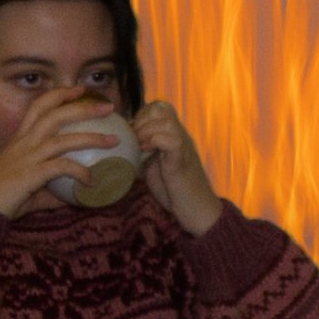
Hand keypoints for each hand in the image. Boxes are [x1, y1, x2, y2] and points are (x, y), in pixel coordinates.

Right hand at [0, 89, 120, 218]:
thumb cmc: (1, 199)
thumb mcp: (29, 189)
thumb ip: (51, 189)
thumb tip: (74, 195)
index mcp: (19, 140)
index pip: (39, 106)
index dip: (59, 94)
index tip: (80, 89)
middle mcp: (23, 144)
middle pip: (55, 115)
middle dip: (83, 107)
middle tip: (108, 106)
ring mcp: (26, 158)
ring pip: (62, 139)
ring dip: (90, 137)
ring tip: (112, 140)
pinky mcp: (29, 175)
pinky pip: (61, 167)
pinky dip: (79, 171)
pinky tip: (91, 180)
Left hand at [131, 100, 223, 235]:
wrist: (198, 211)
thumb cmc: (174, 191)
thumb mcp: (153, 165)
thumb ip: (143, 152)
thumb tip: (121, 145)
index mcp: (173, 135)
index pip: (159, 107)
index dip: (141, 114)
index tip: (131, 132)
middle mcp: (180, 136)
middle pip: (162, 108)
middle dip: (141, 120)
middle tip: (133, 139)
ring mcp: (183, 147)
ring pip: (167, 121)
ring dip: (147, 131)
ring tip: (139, 146)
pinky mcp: (182, 162)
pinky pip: (173, 140)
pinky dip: (156, 141)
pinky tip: (146, 152)